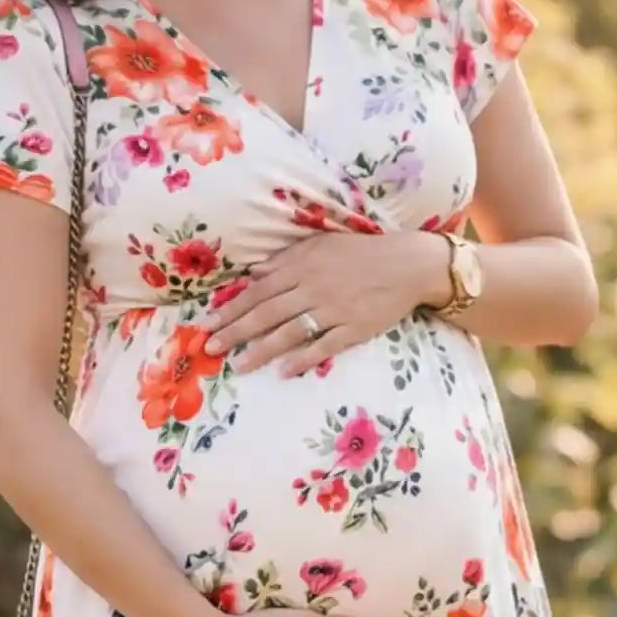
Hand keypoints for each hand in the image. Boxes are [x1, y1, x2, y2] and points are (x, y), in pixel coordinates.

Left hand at [205, 229, 450, 375]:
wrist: (408, 264)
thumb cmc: (361, 252)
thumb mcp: (320, 245)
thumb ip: (285, 260)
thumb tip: (254, 274)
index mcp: (302, 266)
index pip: (258, 290)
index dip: (232, 308)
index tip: (208, 324)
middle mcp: (313, 288)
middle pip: (267, 313)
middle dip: (236, 331)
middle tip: (211, 348)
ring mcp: (334, 310)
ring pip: (290, 332)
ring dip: (262, 349)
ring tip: (240, 365)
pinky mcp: (354, 329)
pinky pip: (324, 346)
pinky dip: (303, 358)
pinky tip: (284, 371)